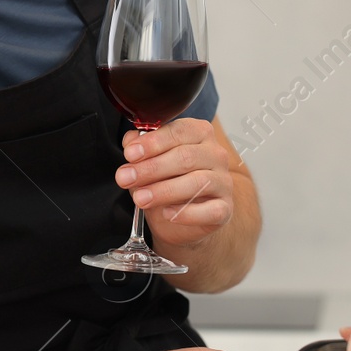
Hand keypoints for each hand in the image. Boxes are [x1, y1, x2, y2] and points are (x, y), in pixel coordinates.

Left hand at [115, 118, 233, 244]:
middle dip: (151, 168)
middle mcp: (215, 154)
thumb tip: (130, 142)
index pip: (178, 131)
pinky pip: (210, 210)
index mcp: (199, 133)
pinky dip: (186, 213)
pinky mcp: (225, 208)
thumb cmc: (166, 181)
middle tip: (125, 178)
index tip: (130, 154)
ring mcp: (223, 182)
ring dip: (164, 190)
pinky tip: (167, 213)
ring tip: (140, 198)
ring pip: (198, 182)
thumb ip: (139, 149)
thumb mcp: (147, 161)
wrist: (180, 219)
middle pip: (186, 157)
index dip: (152, 143)